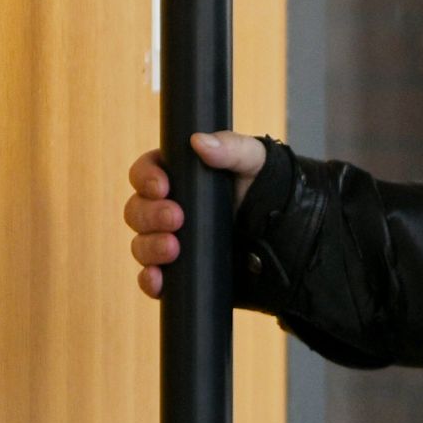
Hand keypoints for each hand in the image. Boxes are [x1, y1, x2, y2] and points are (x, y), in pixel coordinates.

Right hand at [121, 132, 266, 297]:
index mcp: (178, 176)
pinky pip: (151, 278)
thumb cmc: (265, 188)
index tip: (162, 186)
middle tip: (176, 217)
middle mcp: (167, 208)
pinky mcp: (178, 271)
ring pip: (140, 244)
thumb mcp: (253, 160)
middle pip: (136, 210)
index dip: (145, 178)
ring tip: (173, 248)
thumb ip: (230, 147)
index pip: (144, 173)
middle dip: (150, 214)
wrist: (285, 235)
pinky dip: (149, 280)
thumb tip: (199, 141)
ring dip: (150, 246)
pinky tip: (158, 278)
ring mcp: (170, 240)